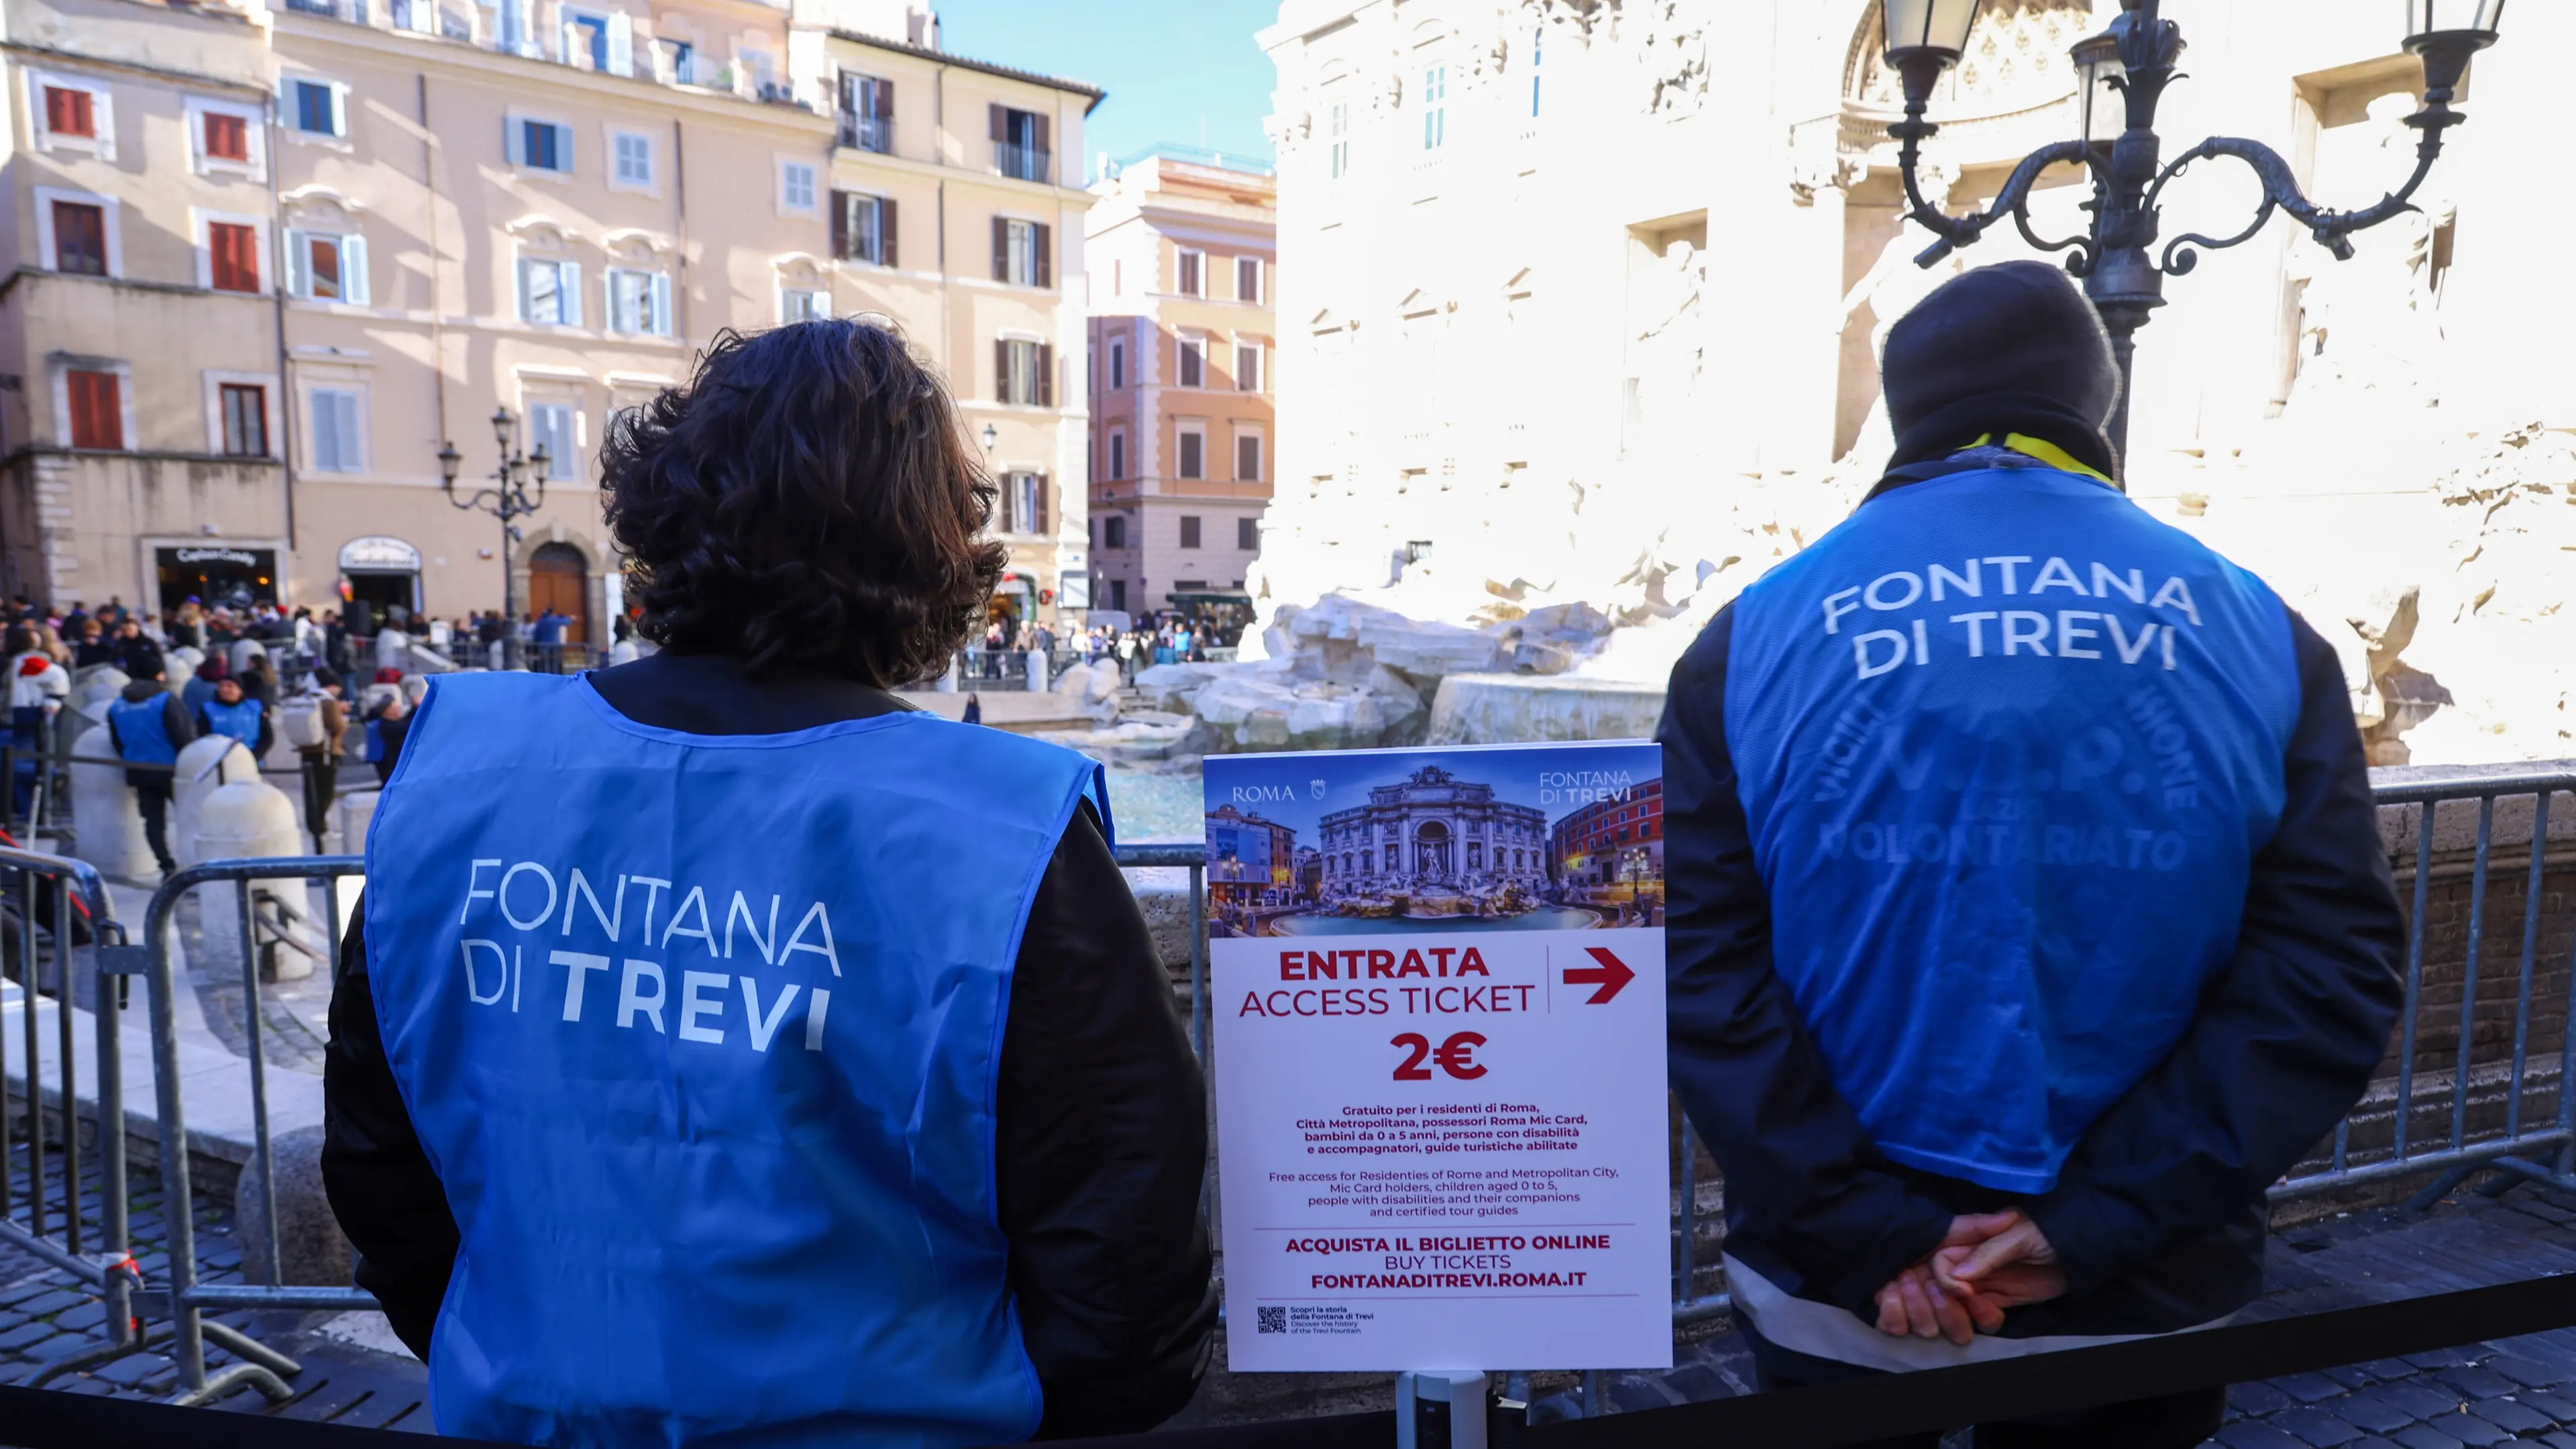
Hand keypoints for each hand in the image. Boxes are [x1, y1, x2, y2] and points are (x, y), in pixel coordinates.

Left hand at [1872, 1211, 2022, 1345]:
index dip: (1984, 1314)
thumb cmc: (1920, 1233)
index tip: (1969, 1293)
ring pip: (1928, 1331)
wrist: (1876, 1235)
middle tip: (1930, 1284)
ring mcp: (1919, 1316)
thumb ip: (1976, 1227)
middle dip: (1947, 1310)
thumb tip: (2008, 1217)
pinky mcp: (1892, 1318)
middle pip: (1959, 1333)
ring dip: (1918, 1307)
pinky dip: (1892, 1313)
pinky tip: (1888, 1291)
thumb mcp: (1949, 1229)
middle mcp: (1945, 1309)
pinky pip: (1895, 1329)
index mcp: (1965, 1292)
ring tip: (1904, 1279)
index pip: (1988, 1321)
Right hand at [1933, 1215, 2066, 1318]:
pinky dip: (1984, 1318)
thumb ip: (1987, 1254)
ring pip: (1962, 1301)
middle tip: (1969, 1308)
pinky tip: (1995, 1317)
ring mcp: (1989, 1280)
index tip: (1962, 1291)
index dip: (1945, 1277)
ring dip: (1967, 1312)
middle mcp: (1974, 1260)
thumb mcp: (2019, 1237)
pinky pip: (1984, 1311)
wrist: (2083, 1249)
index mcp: (1973, 1238)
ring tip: (1987, 1313)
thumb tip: (1955, 1275)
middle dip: (1950, 1300)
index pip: (1944, 1259)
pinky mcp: (2005, 1297)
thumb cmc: (2050, 1232)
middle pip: (1948, 1283)